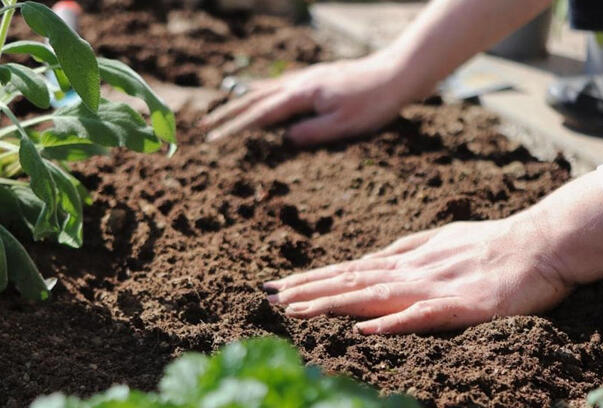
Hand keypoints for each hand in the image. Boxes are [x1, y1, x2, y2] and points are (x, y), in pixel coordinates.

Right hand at [201, 53, 413, 144]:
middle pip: (255, 99)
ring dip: (241, 102)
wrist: (397, 73)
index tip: (214, 139)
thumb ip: (312, 132)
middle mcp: (300, 83)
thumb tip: (285, 140)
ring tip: (222, 111)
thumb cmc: (374, 102)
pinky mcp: (316, 78)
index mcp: (303, 96)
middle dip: (228, 114)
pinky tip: (259, 93)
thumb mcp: (344, 125)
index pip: (261, 115)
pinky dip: (262, 91)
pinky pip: (279, 84)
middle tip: (204, 127)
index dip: (235, 128)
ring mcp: (307, 78)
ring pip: (265, 89)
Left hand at [263, 216, 572, 334]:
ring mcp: (434, 288)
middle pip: (351, 281)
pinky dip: (391, 323)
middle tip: (267, 298)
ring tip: (295, 311)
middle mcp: (412, 272)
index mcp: (407, 261)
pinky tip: (363, 329)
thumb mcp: (442, 241)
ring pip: (374, 296)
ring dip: (333, 303)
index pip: (349, 271)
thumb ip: (407, 250)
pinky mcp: (461, 306)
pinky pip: (422, 316)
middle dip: (307, 290)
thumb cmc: (495, 243)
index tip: (277, 287)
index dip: (312, 279)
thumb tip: (373, 258)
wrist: (543, 242)